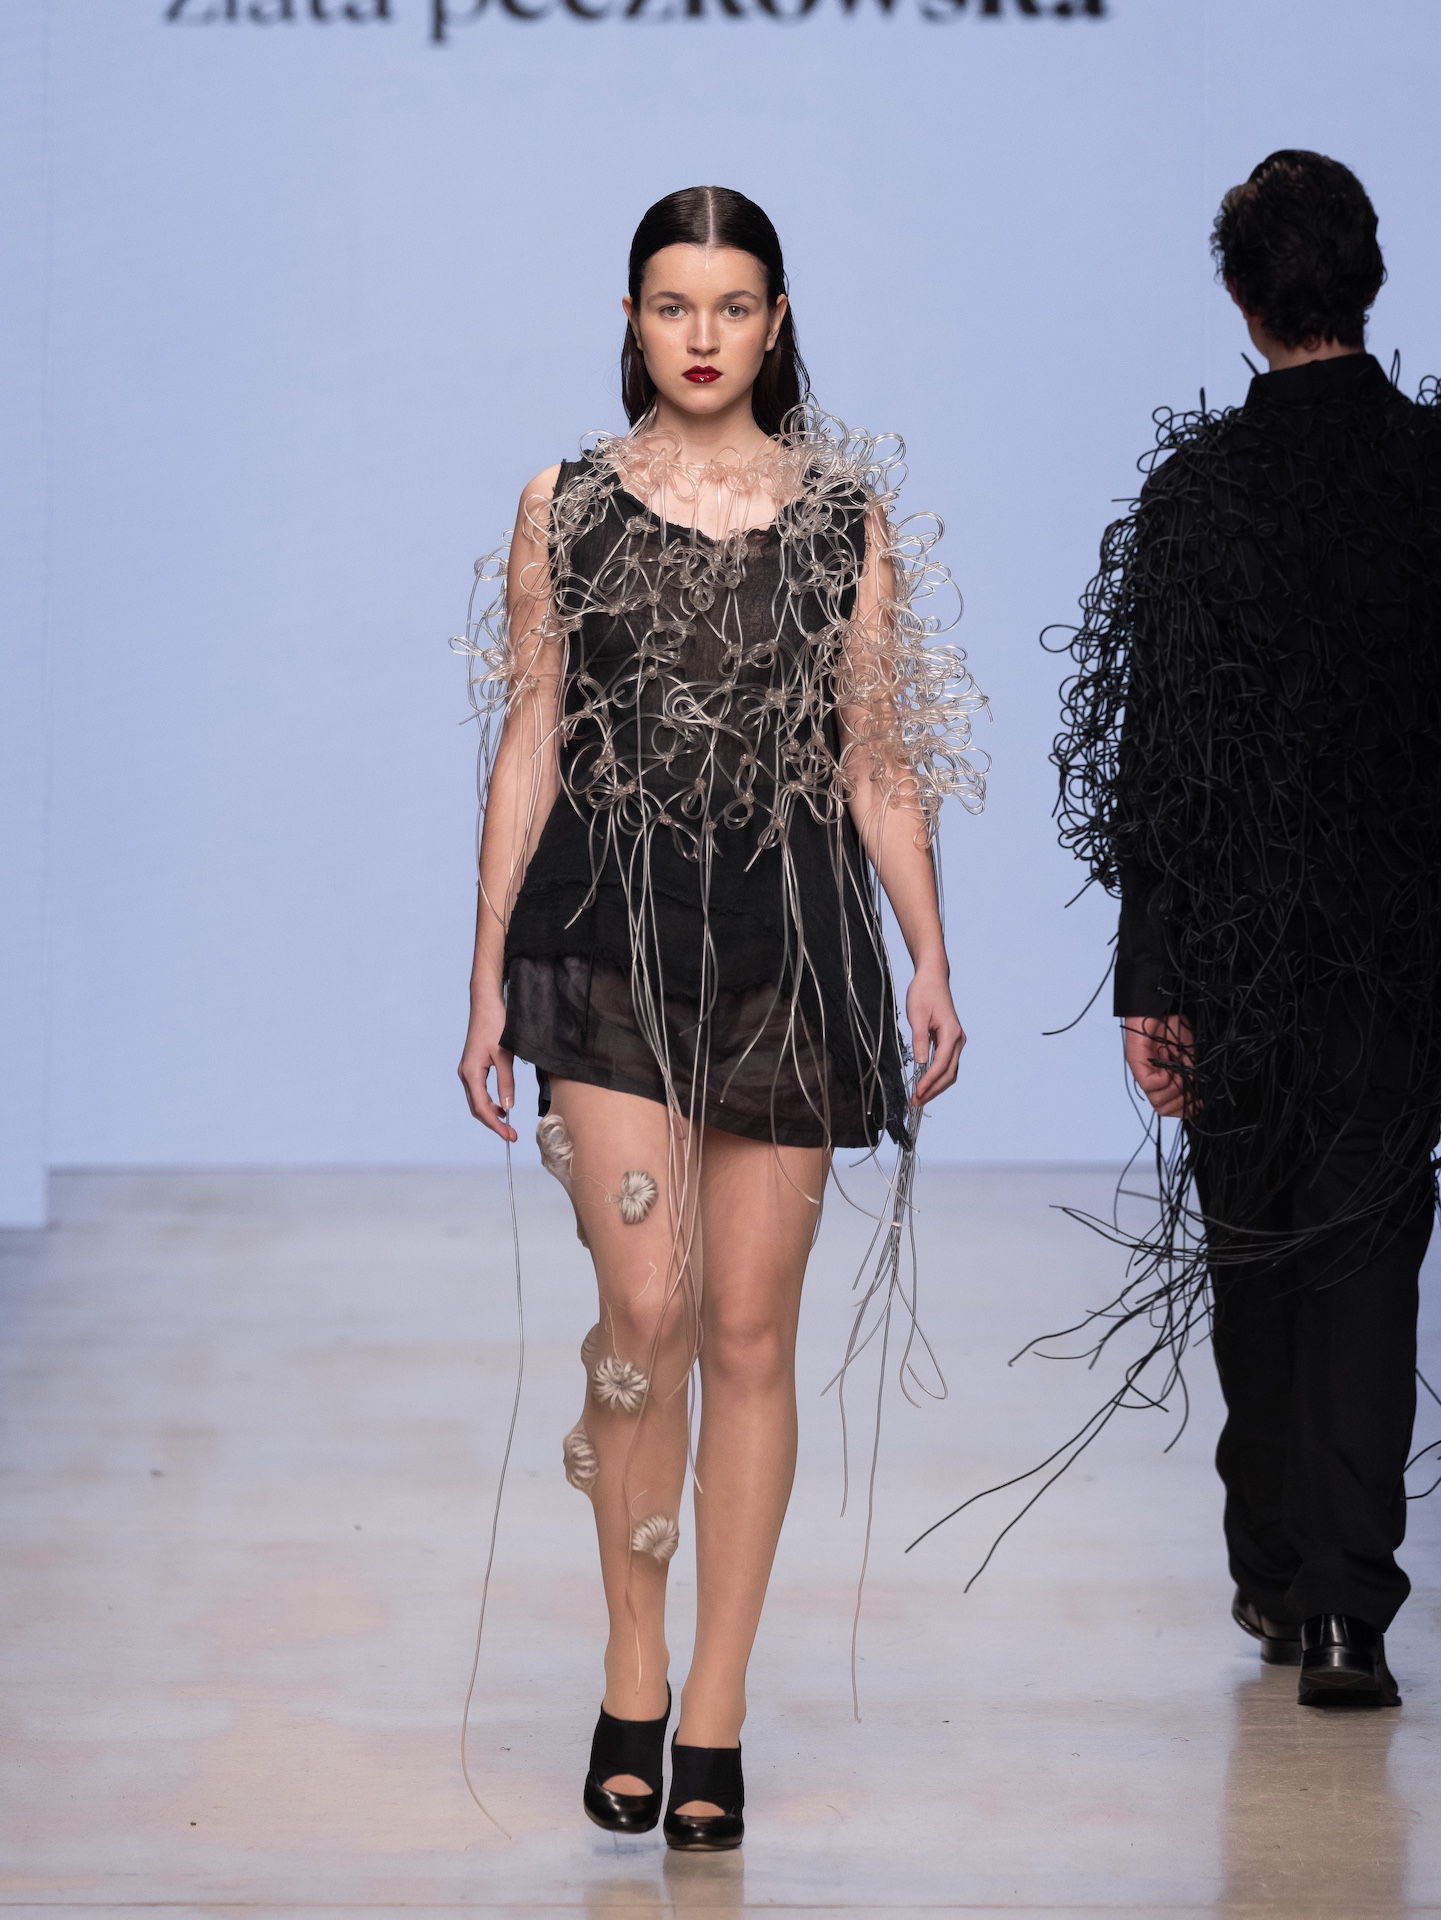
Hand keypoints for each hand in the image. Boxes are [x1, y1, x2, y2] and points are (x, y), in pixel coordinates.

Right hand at [458, 994, 517, 1142]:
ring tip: (506, 1125)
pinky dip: (488, 1102)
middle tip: (511, 1136)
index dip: (496, 1125)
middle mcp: (465, 1074)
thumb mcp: (504, 1056)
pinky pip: (478, 1091)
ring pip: (476, 1101)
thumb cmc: (495, 1025)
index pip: (482, 1108)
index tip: (510, 1136)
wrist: (486, 1005)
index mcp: (471, 1073)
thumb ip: (506, 1083)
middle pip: (476, 1108)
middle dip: (493, 1124)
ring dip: (490, 1115)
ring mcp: (467, 1070)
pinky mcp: (472, 1066)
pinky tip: (500, 1107)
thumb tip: (508, 1107)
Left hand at [907, 962, 965, 1105]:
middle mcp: (958, 1040)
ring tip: (919, 1097)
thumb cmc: (924, 993)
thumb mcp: (917, 1015)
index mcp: (951, 1033)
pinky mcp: (951, 1041)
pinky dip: (937, 1077)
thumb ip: (919, 1040)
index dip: (929, 1081)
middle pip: (949, 1073)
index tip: (917, 1093)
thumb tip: (920, 1063)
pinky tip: (925, 1084)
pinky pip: (947, 1064)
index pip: (941, 1064)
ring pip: (950, 1071)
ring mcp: (956, 1041)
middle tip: (916, 1102)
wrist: (932, 978)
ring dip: (936, 1086)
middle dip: (933, 1089)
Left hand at [1122, 1015, 1194, 1118]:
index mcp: (1162, 1078)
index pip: (1168, 1108)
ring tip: (1183, 1076)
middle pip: (1162, 1108)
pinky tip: (1172, 1070)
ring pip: (1156, 1100)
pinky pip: (1149, 1084)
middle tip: (1192, 1089)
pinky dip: (1165, 1081)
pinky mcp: (1136, 1060)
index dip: (1185, 1109)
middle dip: (1183, 1103)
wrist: (1165, 1005)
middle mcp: (1150, 1077)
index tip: (1199, 1103)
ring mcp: (1142, 1070)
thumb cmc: (1175, 1027)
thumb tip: (1199, 1101)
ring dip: (1176, 1091)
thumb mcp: (1190, 1057)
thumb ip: (1192, 1078)